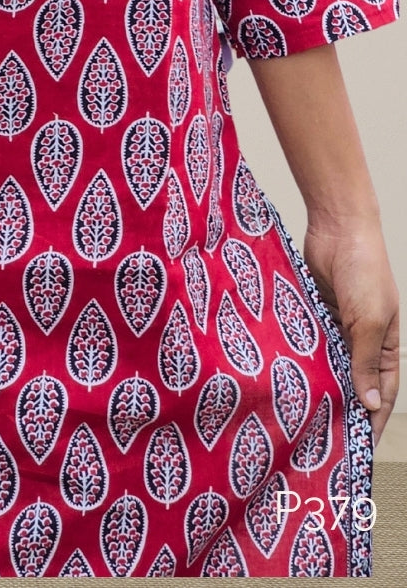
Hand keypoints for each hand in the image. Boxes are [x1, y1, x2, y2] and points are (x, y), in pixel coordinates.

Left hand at [303, 218, 399, 445]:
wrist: (338, 226)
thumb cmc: (365, 270)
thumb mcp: (370, 321)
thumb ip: (366, 361)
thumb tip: (371, 402)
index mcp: (386, 344)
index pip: (382, 392)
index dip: (372, 419)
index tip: (358, 448)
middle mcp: (362, 338)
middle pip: (352, 382)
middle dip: (340, 406)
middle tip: (321, 437)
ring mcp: (337, 326)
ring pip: (327, 365)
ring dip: (318, 384)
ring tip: (300, 414)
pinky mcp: (314, 313)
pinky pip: (309, 343)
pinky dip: (302, 358)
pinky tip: (287, 378)